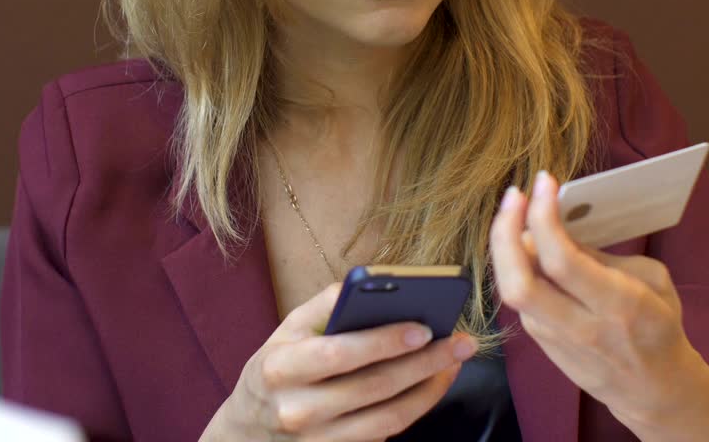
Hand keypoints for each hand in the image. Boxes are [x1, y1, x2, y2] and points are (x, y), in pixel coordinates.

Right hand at [202, 283, 477, 441]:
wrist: (248, 432)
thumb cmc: (277, 369)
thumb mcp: (286, 332)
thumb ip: (324, 306)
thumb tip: (371, 283)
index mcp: (280, 368)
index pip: (339, 354)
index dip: (383, 342)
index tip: (423, 327)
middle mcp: (297, 410)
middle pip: (373, 386)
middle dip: (424, 362)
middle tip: (460, 342)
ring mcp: (317, 441)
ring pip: (388, 416)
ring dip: (429, 388)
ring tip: (454, 362)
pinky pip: (386, 433)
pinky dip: (416, 407)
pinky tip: (433, 384)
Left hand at [488, 170, 708, 426]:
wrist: (655, 390)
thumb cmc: (659, 326)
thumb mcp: (651, 280)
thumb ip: (603, 256)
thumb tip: (559, 227)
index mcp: (618, 306)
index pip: (562, 261)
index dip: (544, 218)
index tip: (543, 183)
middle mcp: (580, 327)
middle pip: (520, 283)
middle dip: (506, 232)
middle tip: (514, 195)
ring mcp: (555, 341)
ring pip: (511, 290)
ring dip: (505, 245)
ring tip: (515, 211)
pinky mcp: (542, 346)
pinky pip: (518, 300)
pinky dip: (514, 266)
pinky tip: (522, 243)